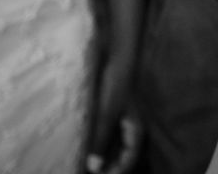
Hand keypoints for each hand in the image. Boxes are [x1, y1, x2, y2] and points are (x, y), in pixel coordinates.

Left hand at [87, 54, 142, 173]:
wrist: (117, 56)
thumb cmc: (116, 84)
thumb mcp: (107, 114)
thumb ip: (101, 140)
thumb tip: (94, 168)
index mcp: (135, 130)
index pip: (128, 160)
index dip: (114, 172)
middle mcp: (130, 128)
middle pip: (121, 155)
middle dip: (106, 165)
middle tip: (85, 171)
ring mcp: (121, 120)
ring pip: (113, 145)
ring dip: (100, 154)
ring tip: (82, 162)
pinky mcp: (111, 112)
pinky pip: (106, 134)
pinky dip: (97, 142)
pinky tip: (83, 144)